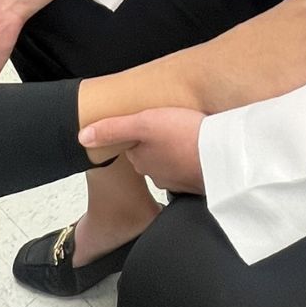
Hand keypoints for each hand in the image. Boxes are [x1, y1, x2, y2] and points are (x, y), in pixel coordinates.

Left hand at [78, 109, 205, 194]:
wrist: (224, 155)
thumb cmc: (185, 136)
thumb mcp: (144, 123)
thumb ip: (113, 129)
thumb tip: (82, 137)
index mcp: (142, 160)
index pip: (133, 148)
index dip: (138, 135)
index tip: (148, 126)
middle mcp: (158, 176)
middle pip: (152, 158)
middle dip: (158, 146)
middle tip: (169, 129)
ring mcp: (180, 182)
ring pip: (172, 165)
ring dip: (177, 154)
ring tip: (186, 138)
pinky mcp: (200, 183)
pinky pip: (192, 171)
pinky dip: (194, 162)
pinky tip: (201, 152)